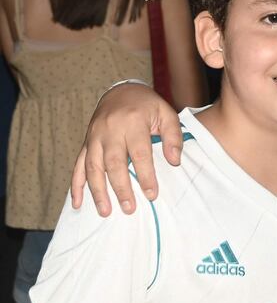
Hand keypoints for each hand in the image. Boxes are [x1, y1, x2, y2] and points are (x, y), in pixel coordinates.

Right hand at [70, 84, 181, 215]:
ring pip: (93, 166)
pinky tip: (78, 203)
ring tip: (106, 211)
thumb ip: (173, 136)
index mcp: (132, 122)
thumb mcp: (166, 114)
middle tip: (129, 208)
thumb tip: (174, 161)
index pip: (139, 154)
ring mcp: (94, 136)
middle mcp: (110, 130)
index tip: (151, 195)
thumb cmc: (147, 106)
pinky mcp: (86, 142)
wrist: (121, 91)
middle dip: (121, 188)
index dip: (145, 176)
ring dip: (98, 191)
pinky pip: (78, 165)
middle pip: (114, 163)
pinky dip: (76, 185)